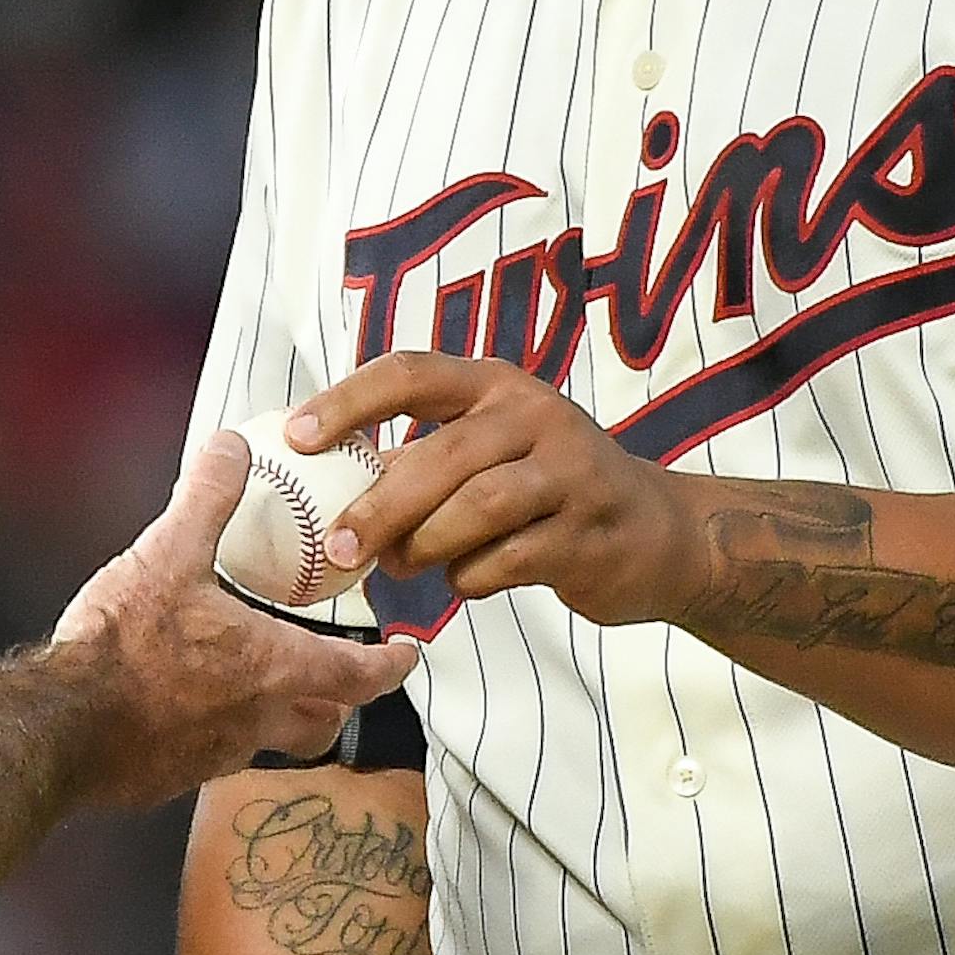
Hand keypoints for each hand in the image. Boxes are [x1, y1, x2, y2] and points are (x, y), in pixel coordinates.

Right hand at [53, 434, 420, 804]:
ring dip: (280, 717)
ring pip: (271, 743)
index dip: (390, 665)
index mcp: (273, 668)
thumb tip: (231, 447)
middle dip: (340, 700)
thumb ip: (207, 499)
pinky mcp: (171, 775)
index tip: (406, 655)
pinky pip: (212, 755)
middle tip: (340, 677)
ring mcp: (214, 755)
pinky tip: (187, 703)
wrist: (63, 725)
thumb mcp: (168, 554)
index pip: (358, 676)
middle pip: (324, 723)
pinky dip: (216, 730)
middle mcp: (257, 721)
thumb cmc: (125, 645)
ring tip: (262, 685)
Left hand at [286, 354, 710, 624]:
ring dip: (424, 546)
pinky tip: (463, 580)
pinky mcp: (590, 532)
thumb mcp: (488, 451)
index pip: (410, 374)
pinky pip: (510, 559)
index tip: (295, 436)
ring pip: (477, 508)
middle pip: (440, 455)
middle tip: (337, 546)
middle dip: (379, 506)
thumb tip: (325, 489)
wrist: (659, 533)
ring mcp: (570, 472)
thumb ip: (419, 460)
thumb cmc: (546, 488)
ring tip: (398, 567)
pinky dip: (471, 577)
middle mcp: (535, 415)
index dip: (347, 401)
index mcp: (494, 385)